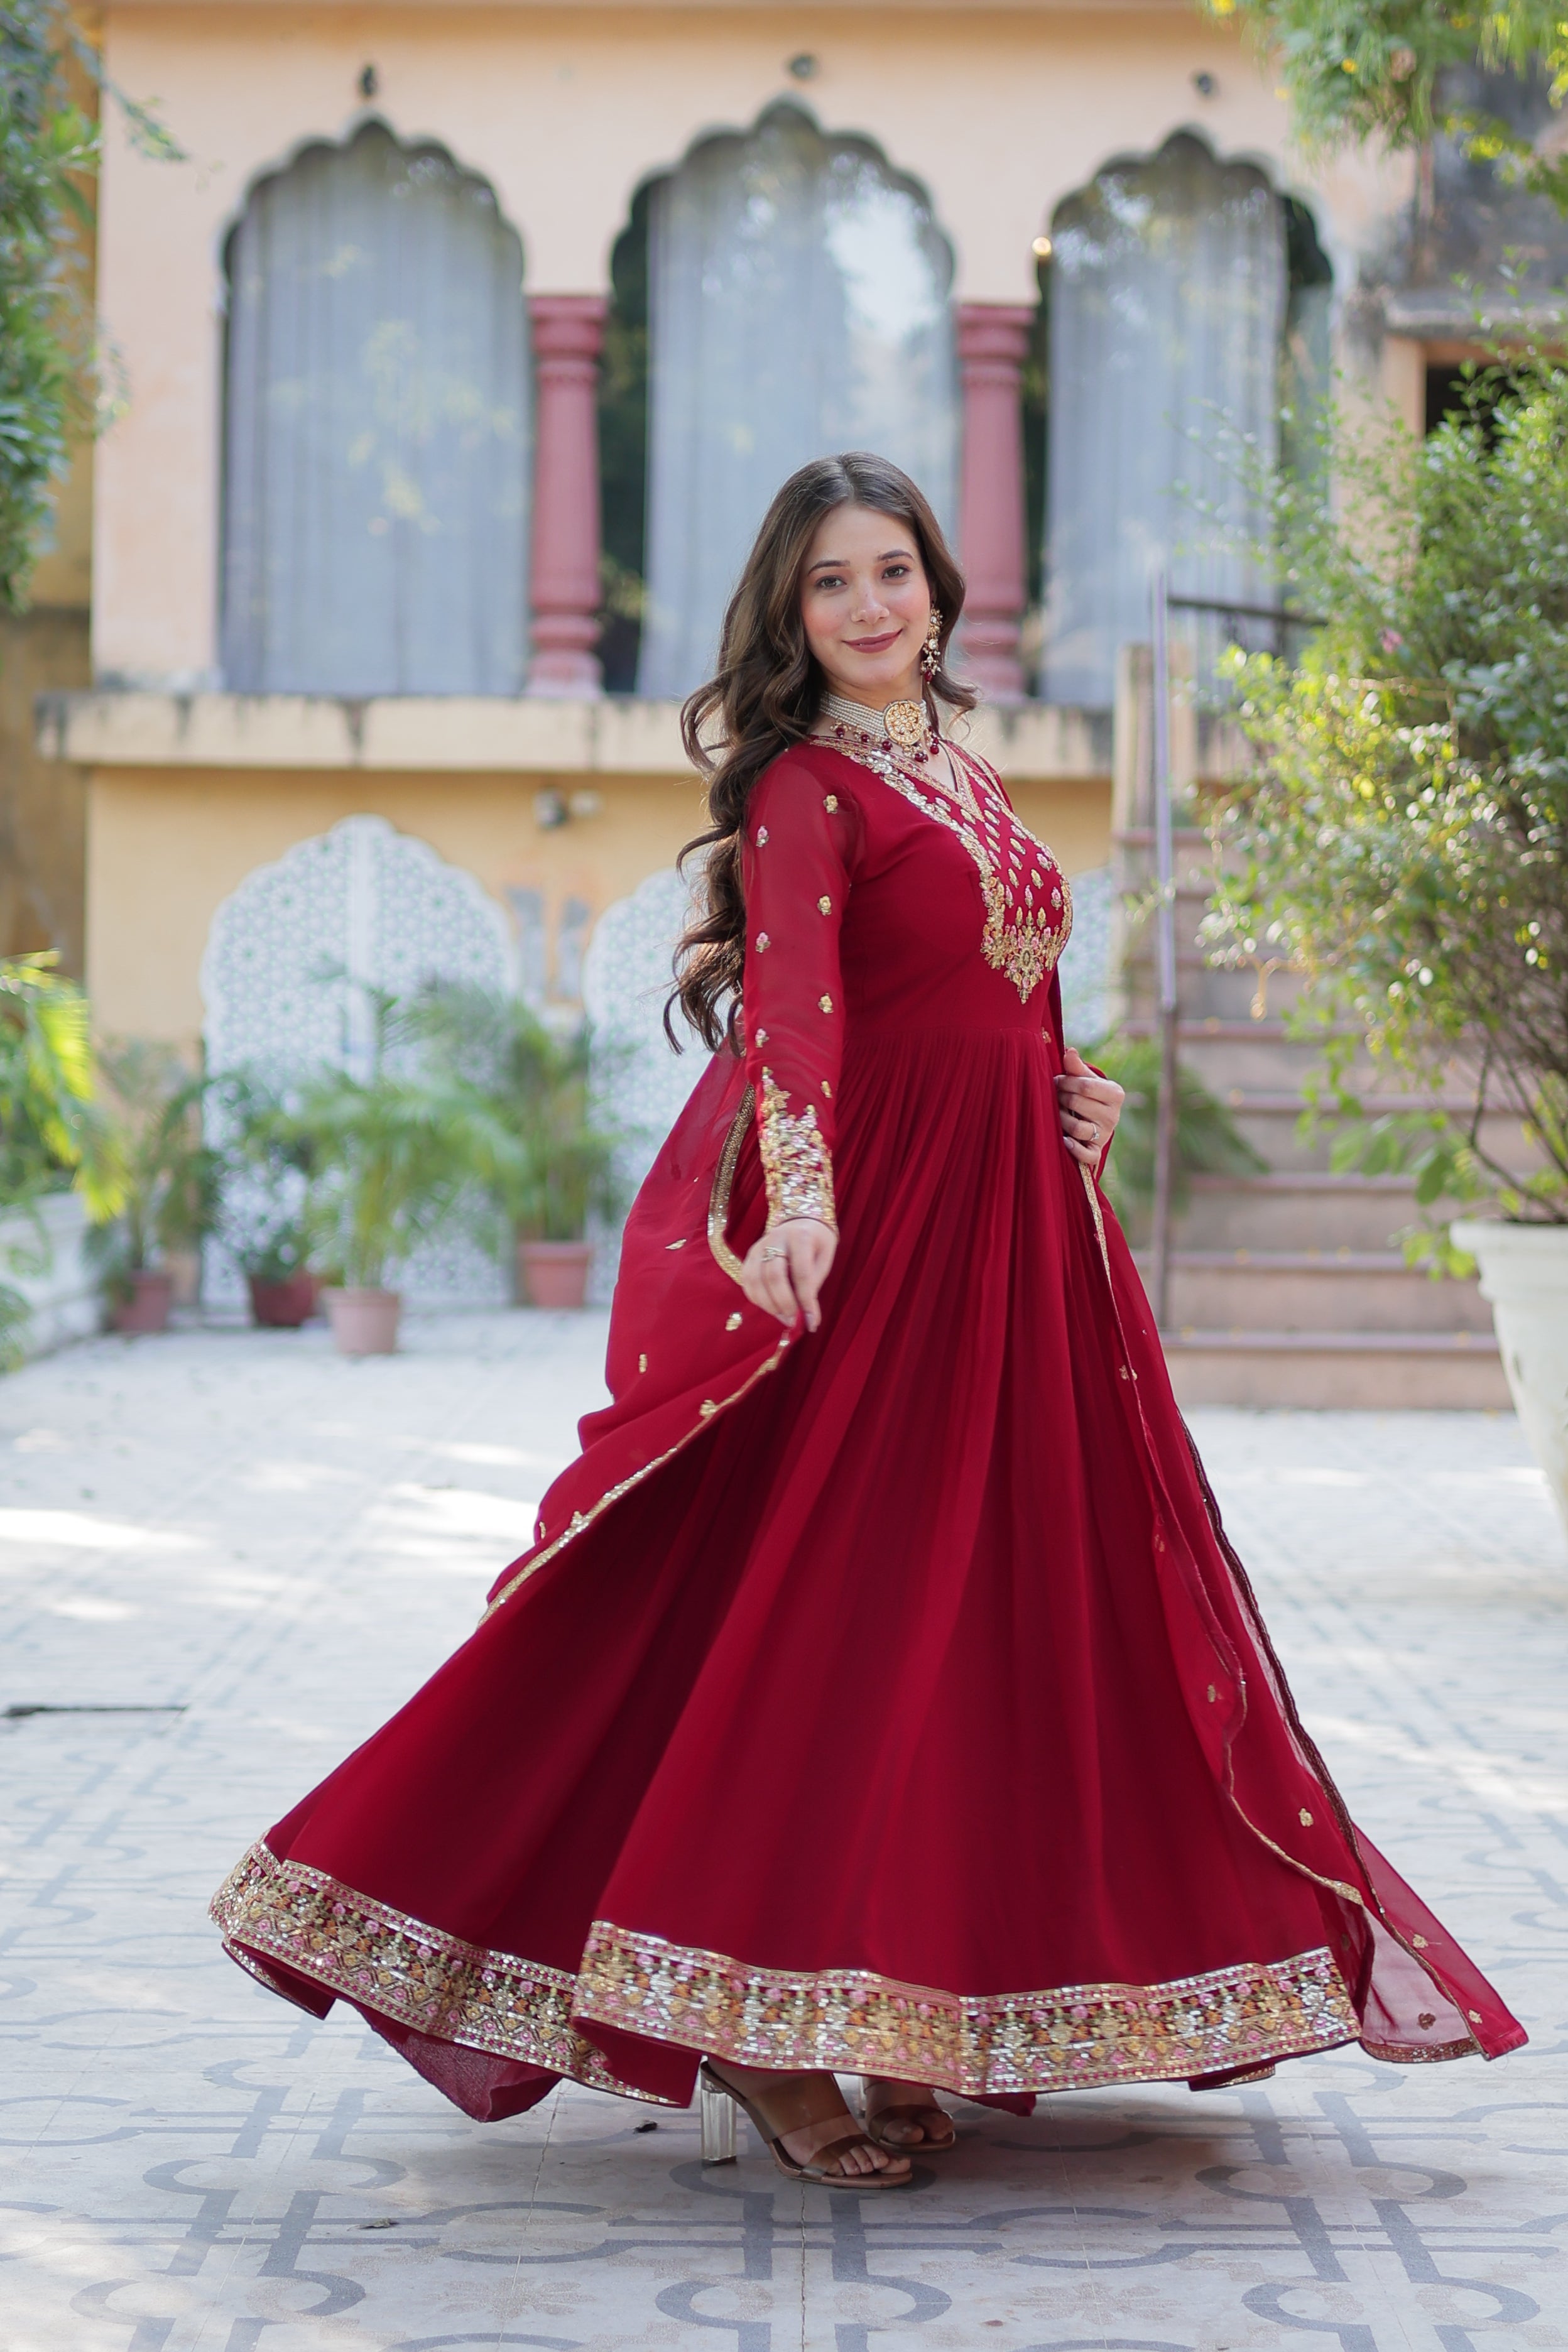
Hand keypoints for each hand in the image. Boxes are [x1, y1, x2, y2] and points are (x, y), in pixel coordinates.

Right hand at [741, 1217, 836, 1331]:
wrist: (801, 1222)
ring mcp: (759, 1246)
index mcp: (800, 1237)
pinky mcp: (749, 1255)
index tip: (811, 1321)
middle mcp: (776, 1238)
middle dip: (783, 1303)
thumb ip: (813, 1286)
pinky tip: (769, 1307)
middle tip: (792, 1320)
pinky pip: (746, 1280)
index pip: (801, 1273)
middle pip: (773, 1275)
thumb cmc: (816, 1243)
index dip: (806, 1301)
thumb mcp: (824, 1260)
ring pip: (755, 1279)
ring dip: (768, 1304)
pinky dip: (756, 1298)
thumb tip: (808, 1319)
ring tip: (782, 1316)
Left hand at [1056, 1046, 1123, 1169]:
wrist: (1096, 1120)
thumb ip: (1076, 1067)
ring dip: (1060, 1119)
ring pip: (1078, 1128)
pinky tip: (1064, 1140)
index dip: (1066, 1082)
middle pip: (1078, 1104)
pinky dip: (1074, 1149)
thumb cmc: (1089, 1095)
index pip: (1086, 1086)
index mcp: (1115, 1094)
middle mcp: (1113, 1116)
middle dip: (1061, 1098)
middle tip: (1055, 1096)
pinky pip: (1087, 1155)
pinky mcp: (1096, 1152)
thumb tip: (1069, 1051)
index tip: (1057, 1080)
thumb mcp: (1086, 1080)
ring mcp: (1105, 1135)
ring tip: (1056, 1112)